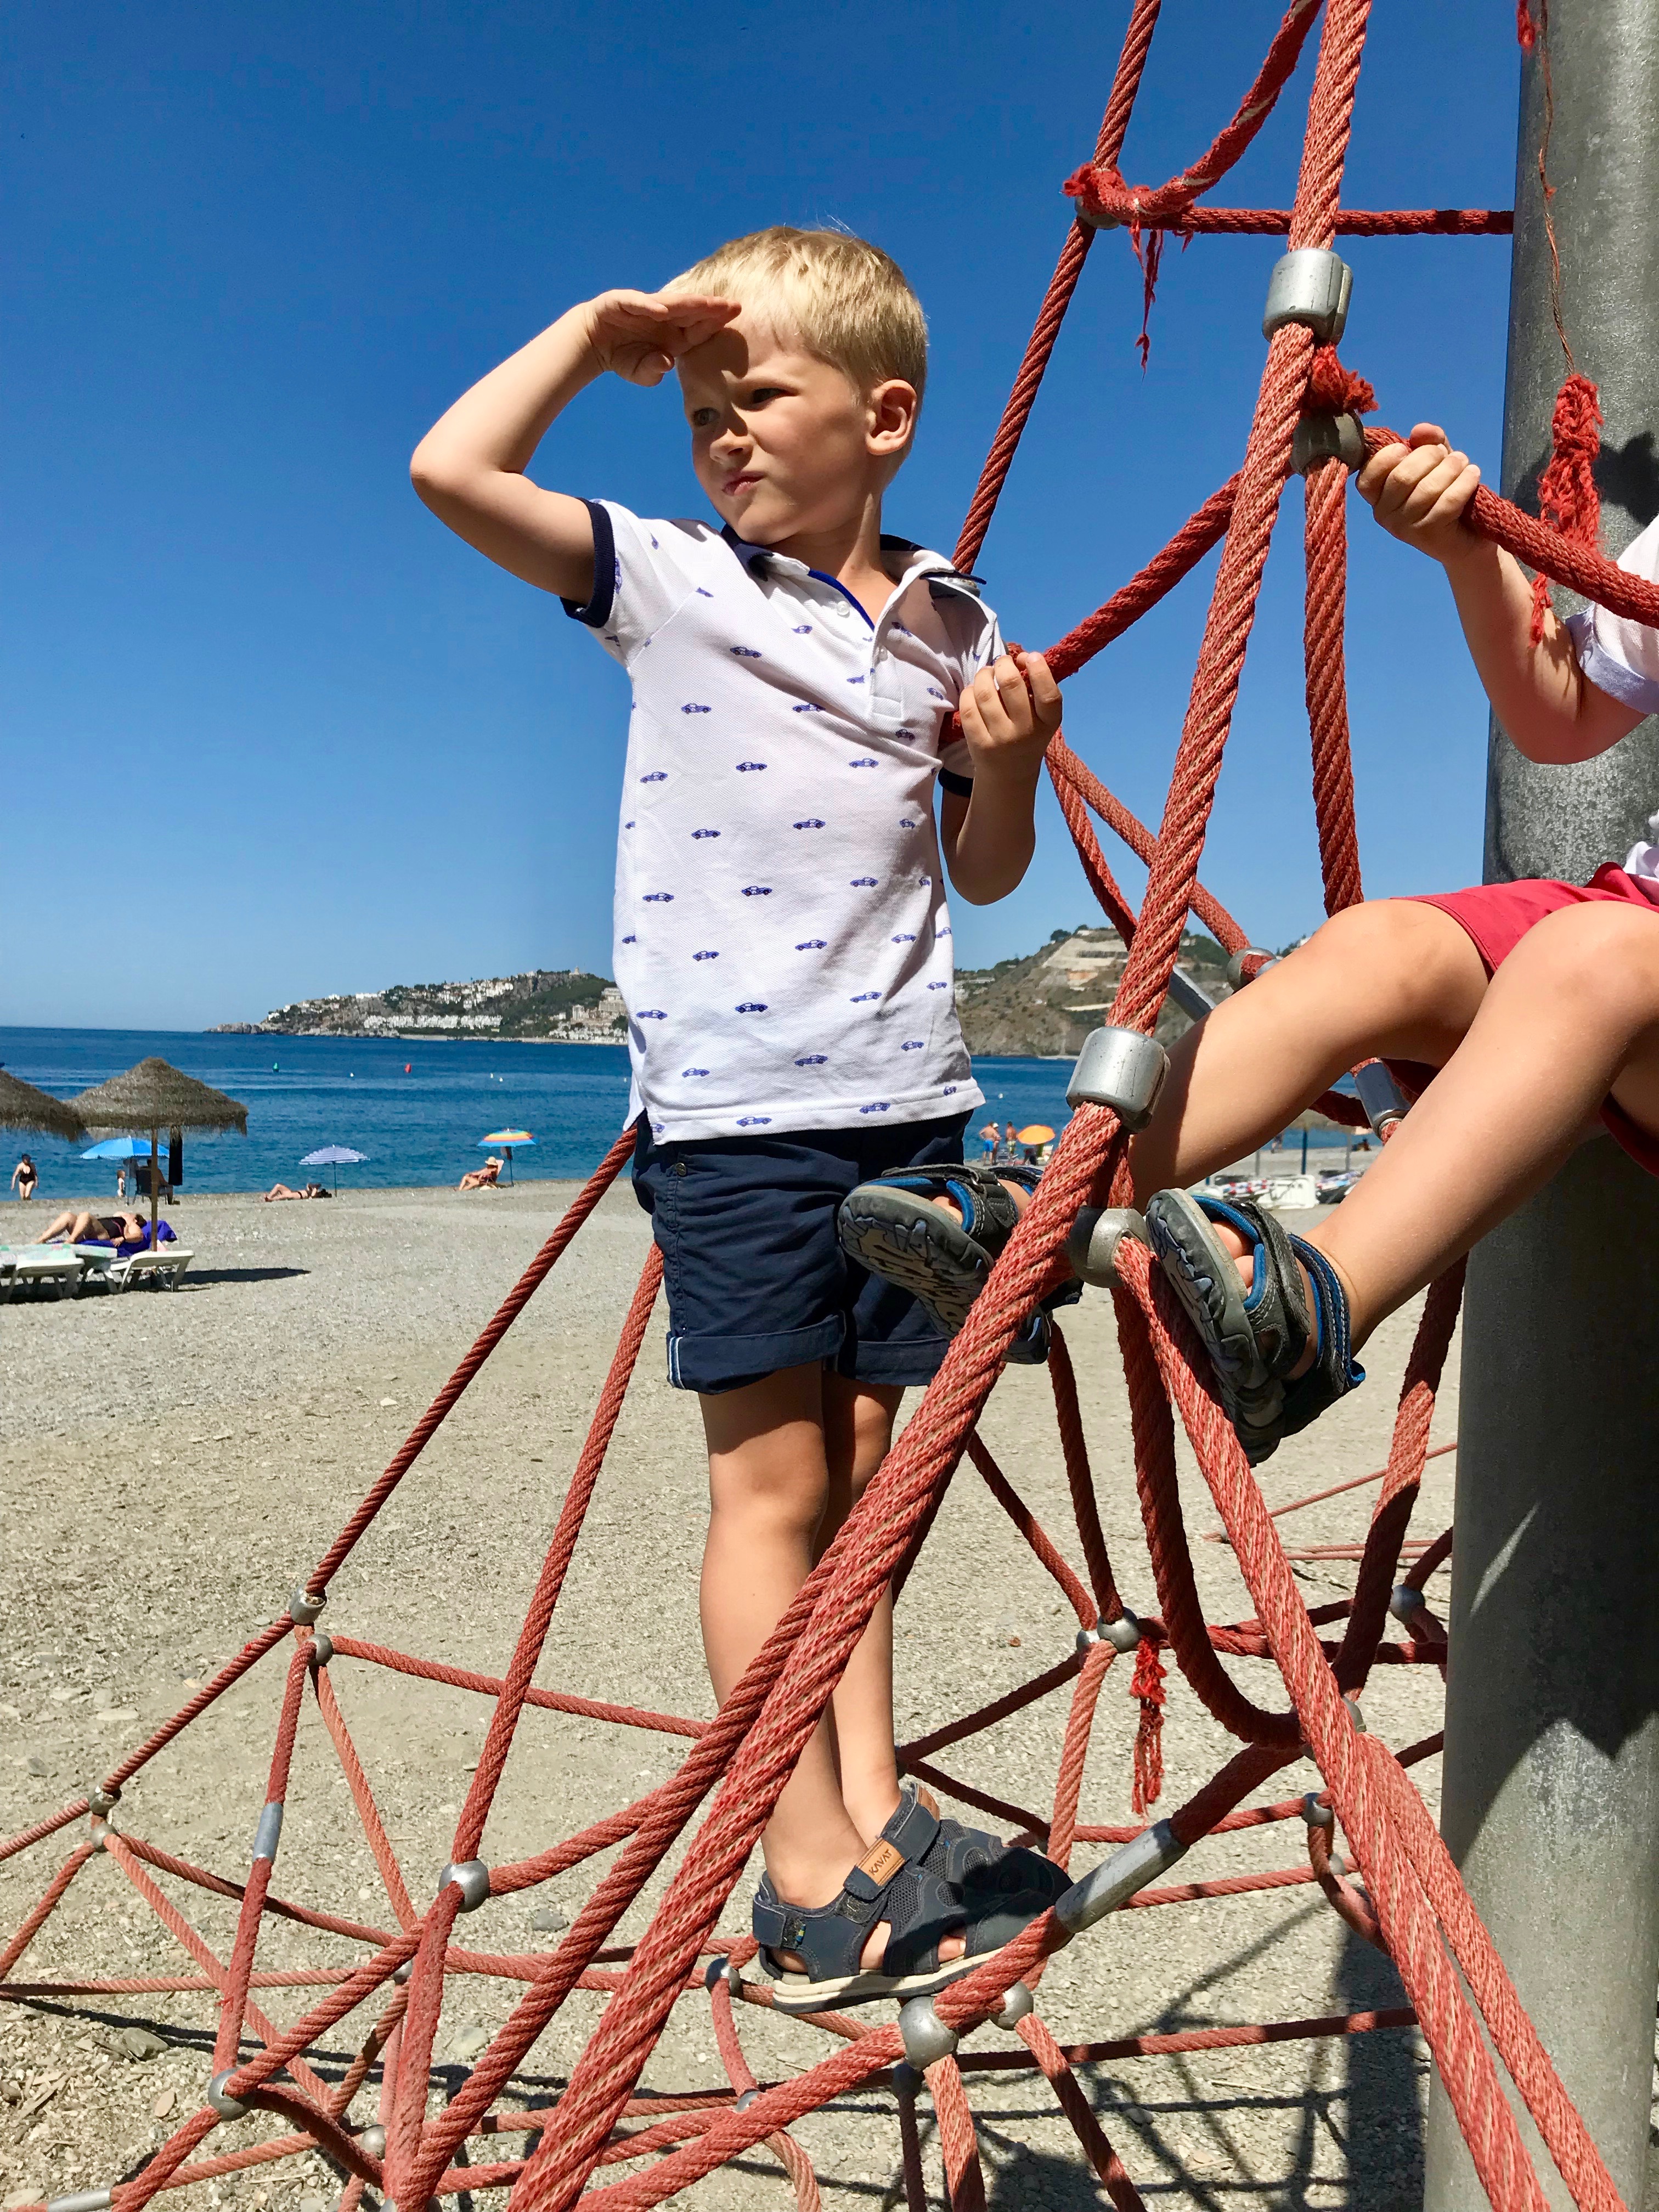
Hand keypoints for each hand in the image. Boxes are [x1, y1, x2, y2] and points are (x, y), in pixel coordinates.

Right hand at [580, 289, 740, 386]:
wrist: (592, 343)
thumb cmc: (622, 356)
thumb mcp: (639, 371)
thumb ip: (652, 371)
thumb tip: (665, 363)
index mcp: (672, 335)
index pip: (698, 327)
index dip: (716, 322)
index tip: (734, 316)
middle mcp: (662, 317)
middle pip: (691, 311)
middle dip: (712, 308)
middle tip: (734, 305)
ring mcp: (644, 307)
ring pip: (670, 303)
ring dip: (689, 303)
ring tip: (707, 303)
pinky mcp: (622, 302)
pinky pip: (638, 303)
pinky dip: (649, 306)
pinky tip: (662, 310)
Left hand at [958, 649, 1062, 780]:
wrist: (1009, 774)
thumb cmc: (1028, 735)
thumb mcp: (1042, 717)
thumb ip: (1037, 688)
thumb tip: (1020, 656)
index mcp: (1048, 722)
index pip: (1048, 695)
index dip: (1040, 670)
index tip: (1029, 656)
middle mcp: (1025, 732)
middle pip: (1011, 685)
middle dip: (1003, 664)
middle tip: (1002, 663)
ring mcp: (1000, 739)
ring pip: (985, 693)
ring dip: (984, 674)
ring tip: (987, 674)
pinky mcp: (979, 743)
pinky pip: (968, 707)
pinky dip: (969, 692)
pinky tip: (974, 691)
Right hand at [1355, 422, 1482, 565]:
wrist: (1469, 536)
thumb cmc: (1445, 494)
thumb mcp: (1435, 462)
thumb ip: (1427, 443)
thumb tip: (1420, 430)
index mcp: (1377, 496)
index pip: (1368, 475)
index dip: (1388, 456)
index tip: (1408, 448)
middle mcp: (1384, 515)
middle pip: (1402, 476)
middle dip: (1430, 457)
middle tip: (1450, 456)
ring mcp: (1404, 528)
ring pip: (1427, 488)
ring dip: (1452, 469)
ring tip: (1464, 465)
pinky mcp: (1427, 536)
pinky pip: (1447, 502)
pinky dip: (1464, 483)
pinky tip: (1473, 475)